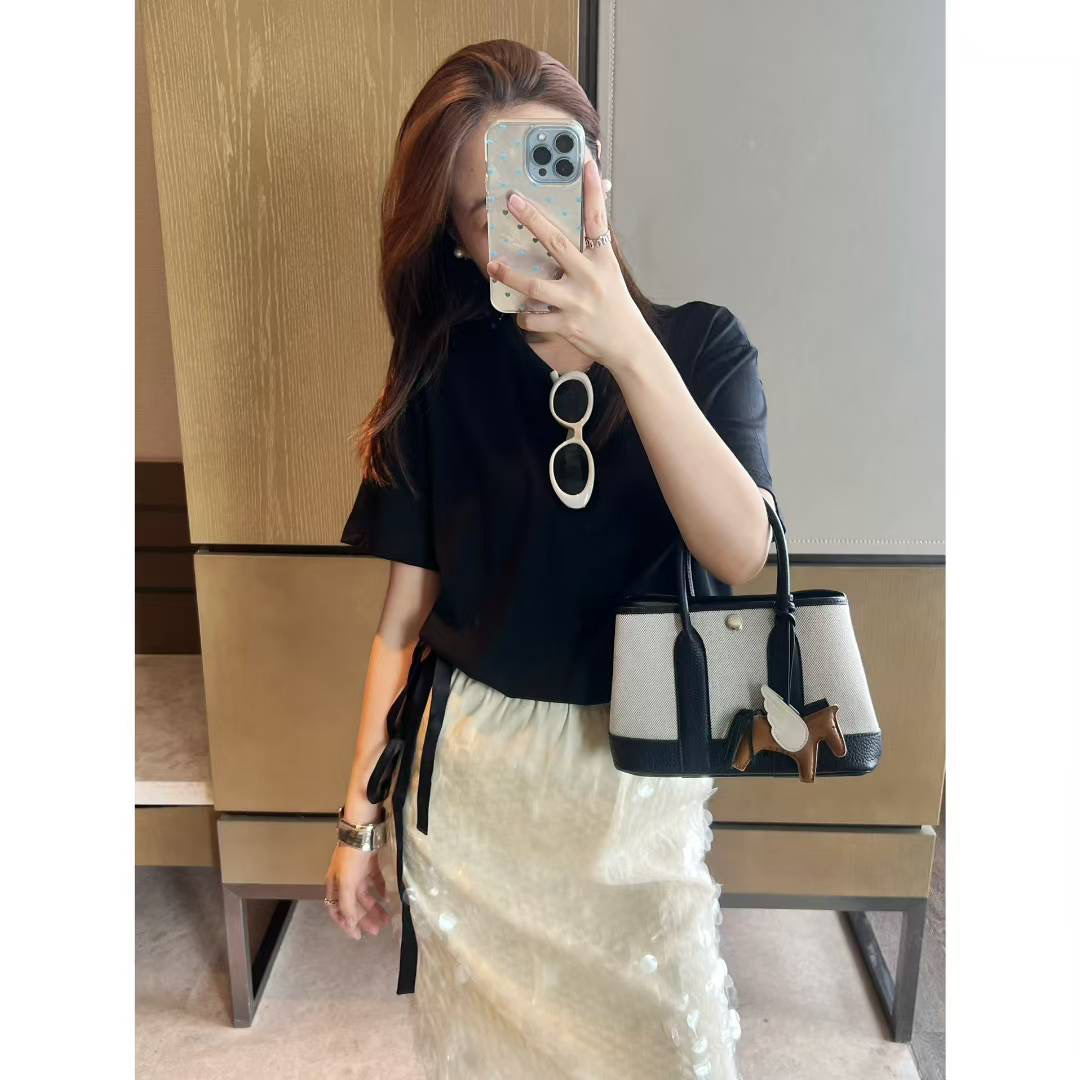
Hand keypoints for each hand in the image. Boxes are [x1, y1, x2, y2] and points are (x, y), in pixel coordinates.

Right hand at [324, 843, 390, 939]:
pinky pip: (375, 881)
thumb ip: (347, 905)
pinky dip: (381, 890)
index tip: (357, 936)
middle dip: (364, 918)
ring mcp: (358, 871)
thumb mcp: (346, 883)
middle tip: (378, 930)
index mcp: (335, 885)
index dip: (345, 924)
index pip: (337, 910)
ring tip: (387, 918)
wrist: (363, 830)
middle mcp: (345, 880)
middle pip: (354, 904)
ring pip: (366, 895)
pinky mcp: (370, 863)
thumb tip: (350, 923)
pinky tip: (388, 897)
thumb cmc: (351, 858)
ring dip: (375, 907)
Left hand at [486, 158, 653, 372]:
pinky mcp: (567, 326)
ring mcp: (577, 303)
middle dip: (533, 220)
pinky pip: (535, 320)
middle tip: (512, 201)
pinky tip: (519, 311)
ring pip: (536, 286)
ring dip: (512, 276)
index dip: (592, 190)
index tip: (585, 162)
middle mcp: (590, 278)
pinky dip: (523, 316)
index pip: (597, 219)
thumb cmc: (614, 303)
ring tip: (494, 265)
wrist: (628, 344)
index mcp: (602, 260)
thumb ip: (592, 248)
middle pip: (557, 243)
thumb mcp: (609, 271)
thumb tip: (578, 224)